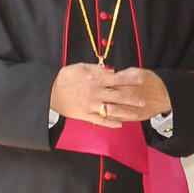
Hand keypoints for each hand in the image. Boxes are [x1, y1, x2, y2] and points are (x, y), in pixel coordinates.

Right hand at [49, 64, 170, 127]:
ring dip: (125, 113)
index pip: (117, 79)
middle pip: (118, 96)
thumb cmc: (66, 76)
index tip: (141, 81)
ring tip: (136, 116)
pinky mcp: (84, 115)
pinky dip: (110, 124)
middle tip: (143, 101)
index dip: (130, 80)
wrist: (49, 91)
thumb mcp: (82, 67)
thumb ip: (98, 69)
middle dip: (132, 99)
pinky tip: (120, 125)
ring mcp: (90, 105)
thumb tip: (112, 71)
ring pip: (111, 111)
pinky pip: (100, 121)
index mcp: (95, 79)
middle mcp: (95, 93)